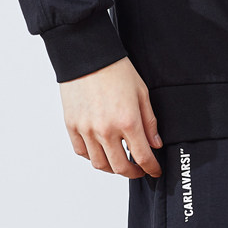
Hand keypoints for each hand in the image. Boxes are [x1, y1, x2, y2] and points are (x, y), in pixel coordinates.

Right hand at [59, 56, 162, 177]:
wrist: (87, 54)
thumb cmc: (115, 69)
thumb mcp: (141, 92)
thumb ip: (149, 121)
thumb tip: (155, 143)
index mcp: (127, 120)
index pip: (143, 156)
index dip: (151, 168)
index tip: (155, 170)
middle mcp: (106, 130)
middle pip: (120, 167)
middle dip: (133, 172)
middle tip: (139, 170)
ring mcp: (87, 130)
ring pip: (99, 164)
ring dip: (112, 168)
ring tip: (120, 162)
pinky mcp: (72, 126)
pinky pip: (82, 152)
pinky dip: (93, 156)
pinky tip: (101, 150)